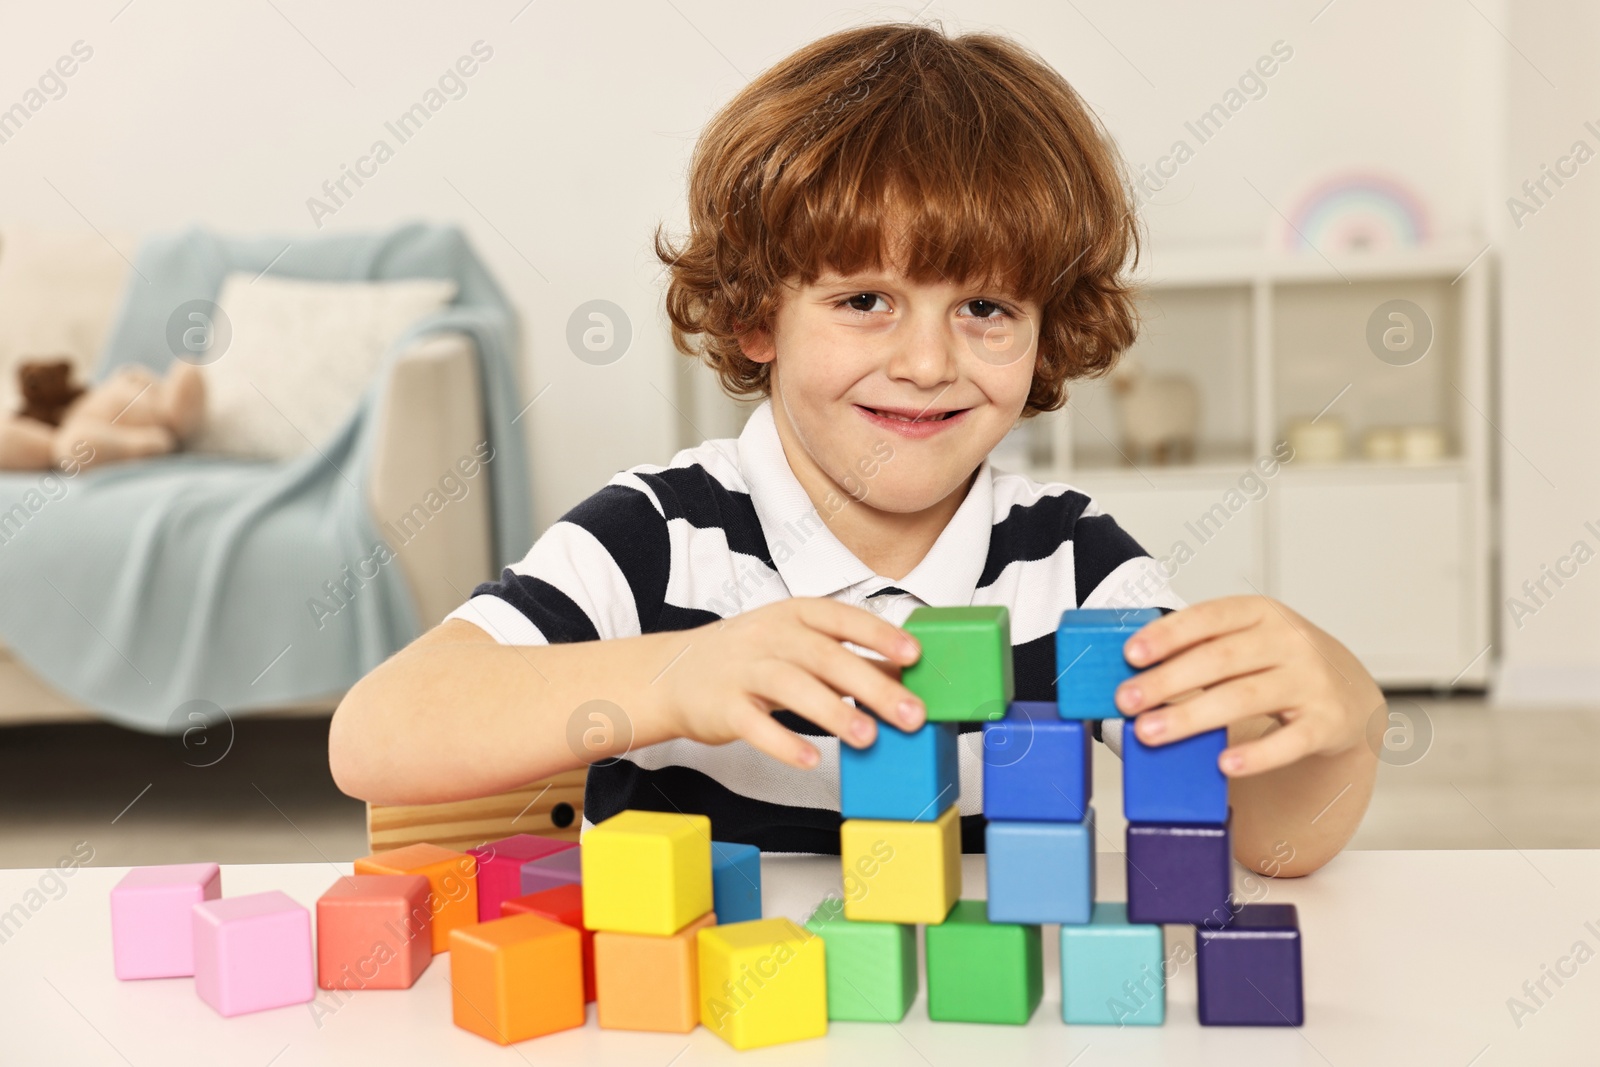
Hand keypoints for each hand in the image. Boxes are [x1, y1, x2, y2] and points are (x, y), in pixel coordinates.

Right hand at [658, 598, 925, 769]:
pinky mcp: (723, 707)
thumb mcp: (797, 643)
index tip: (915, 655)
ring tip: (868, 737)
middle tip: (910, 714)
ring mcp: (744, 670)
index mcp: (795, 614)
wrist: (674, 674)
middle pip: (825, 656)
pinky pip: (755, 725)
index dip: (879, 635)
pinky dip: (783, 743)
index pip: (842, 619)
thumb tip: (904, 672)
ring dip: (833, 712)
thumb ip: (847, 656)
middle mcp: (770, 636)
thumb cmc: (749, 658)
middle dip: (872, 685)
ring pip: (792, 686)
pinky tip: (811, 759)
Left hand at [1112, 596, 1380, 776]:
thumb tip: (1136, 672)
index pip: (1209, 617)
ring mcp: (1310, 681)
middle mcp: (1288, 641)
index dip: (1168, 634)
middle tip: (1127, 701)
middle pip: (1219, 660)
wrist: (1349, 692)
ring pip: (1245, 698)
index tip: (1131, 654)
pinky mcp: (1326, 722)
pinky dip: (1257, 754)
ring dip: (1192, 717)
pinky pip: (1289, 741)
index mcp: (1260, 613)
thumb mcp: (1247, 641)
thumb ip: (1200, 649)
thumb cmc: (1280, 663)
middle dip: (1167, 681)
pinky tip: (1224, 764)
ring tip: (1151, 732)